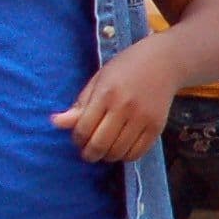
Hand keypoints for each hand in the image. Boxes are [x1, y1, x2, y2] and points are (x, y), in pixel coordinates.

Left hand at [54, 39, 187, 162]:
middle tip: (88, 152)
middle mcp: (125, 107)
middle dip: (89, 154)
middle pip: (100, 144)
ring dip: (107, 156)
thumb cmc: (126, 68)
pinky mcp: (157, 126)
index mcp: (106, 94)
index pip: (83, 129)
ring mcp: (143, 118)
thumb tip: (55, 123)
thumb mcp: (99, 80)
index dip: (77, 139)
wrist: (163, 62)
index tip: (78, 138)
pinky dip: (125, 156)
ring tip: (105, 149)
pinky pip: (137, 153)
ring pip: (118, 152)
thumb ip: (80, 104)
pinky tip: (122, 147)